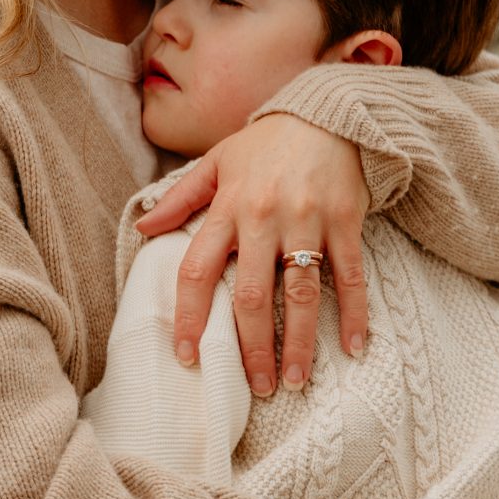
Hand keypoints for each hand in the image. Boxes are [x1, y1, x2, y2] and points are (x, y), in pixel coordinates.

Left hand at [135, 115, 369, 393]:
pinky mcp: (345, 222)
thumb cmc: (267, 143)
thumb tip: (143, 229)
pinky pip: (350, 276)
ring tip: (293, 381)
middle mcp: (264, 217)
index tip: (186, 355)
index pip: (198, 269)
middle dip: (250, 347)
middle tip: (254, 387)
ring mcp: (307, 221)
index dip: (188, 315)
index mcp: (228, 206)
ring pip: (301, 293)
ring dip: (298, 343)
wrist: (328, 112)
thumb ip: (181, 198)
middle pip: (251, 294)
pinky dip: (354, 314)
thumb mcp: (217, 161)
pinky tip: (354, 348)